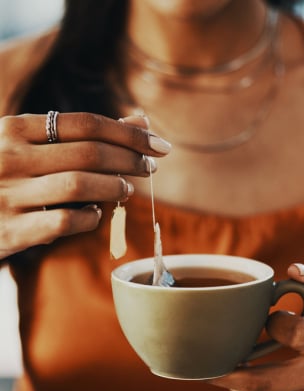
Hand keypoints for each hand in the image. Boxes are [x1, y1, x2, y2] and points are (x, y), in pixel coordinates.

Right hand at [0, 112, 170, 258]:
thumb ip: (83, 134)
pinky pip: (65, 222)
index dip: (130, 133)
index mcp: (14, 129)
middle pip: (90, 153)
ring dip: (115, 187)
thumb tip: (141, 119)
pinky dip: (90, 217)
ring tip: (127, 190)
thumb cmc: (2, 174)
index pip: (87, 124)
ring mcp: (6, 194)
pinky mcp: (9, 231)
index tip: (160, 145)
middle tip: (151, 167)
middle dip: (131, 160)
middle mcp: (9, 157)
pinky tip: (95, 214)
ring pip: (81, 185)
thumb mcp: (31, 146)